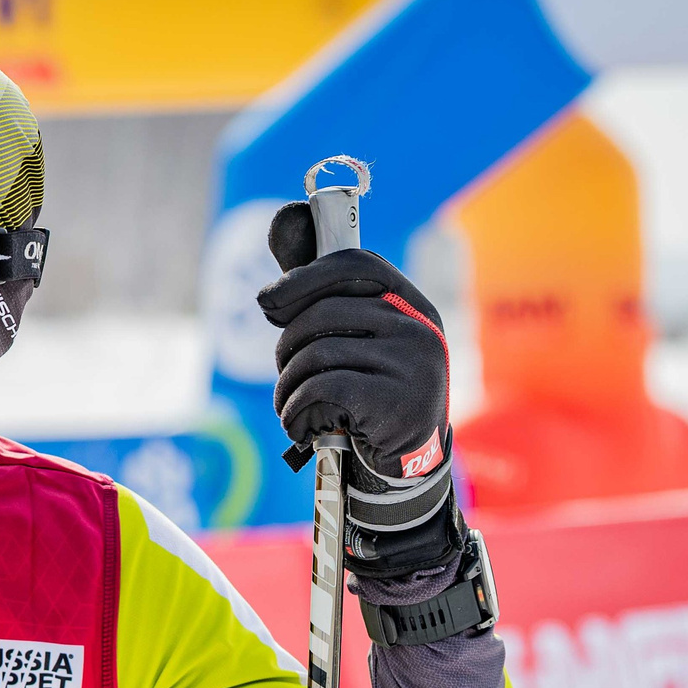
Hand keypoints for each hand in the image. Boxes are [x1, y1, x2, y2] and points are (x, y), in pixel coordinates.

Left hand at [259, 202, 460, 577]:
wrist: (408, 470)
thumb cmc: (371, 395)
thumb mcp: (355, 341)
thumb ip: (321, 286)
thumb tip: (287, 217)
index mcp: (410, 303)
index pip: (353, 264)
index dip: (302, 278)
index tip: (269, 304)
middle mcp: (418, 327)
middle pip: (321, 315)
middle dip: (286, 350)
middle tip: (288, 379)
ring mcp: (414, 365)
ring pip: (314, 356)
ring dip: (287, 390)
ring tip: (295, 409)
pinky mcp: (397, 403)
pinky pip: (320, 390)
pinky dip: (296, 412)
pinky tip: (302, 427)